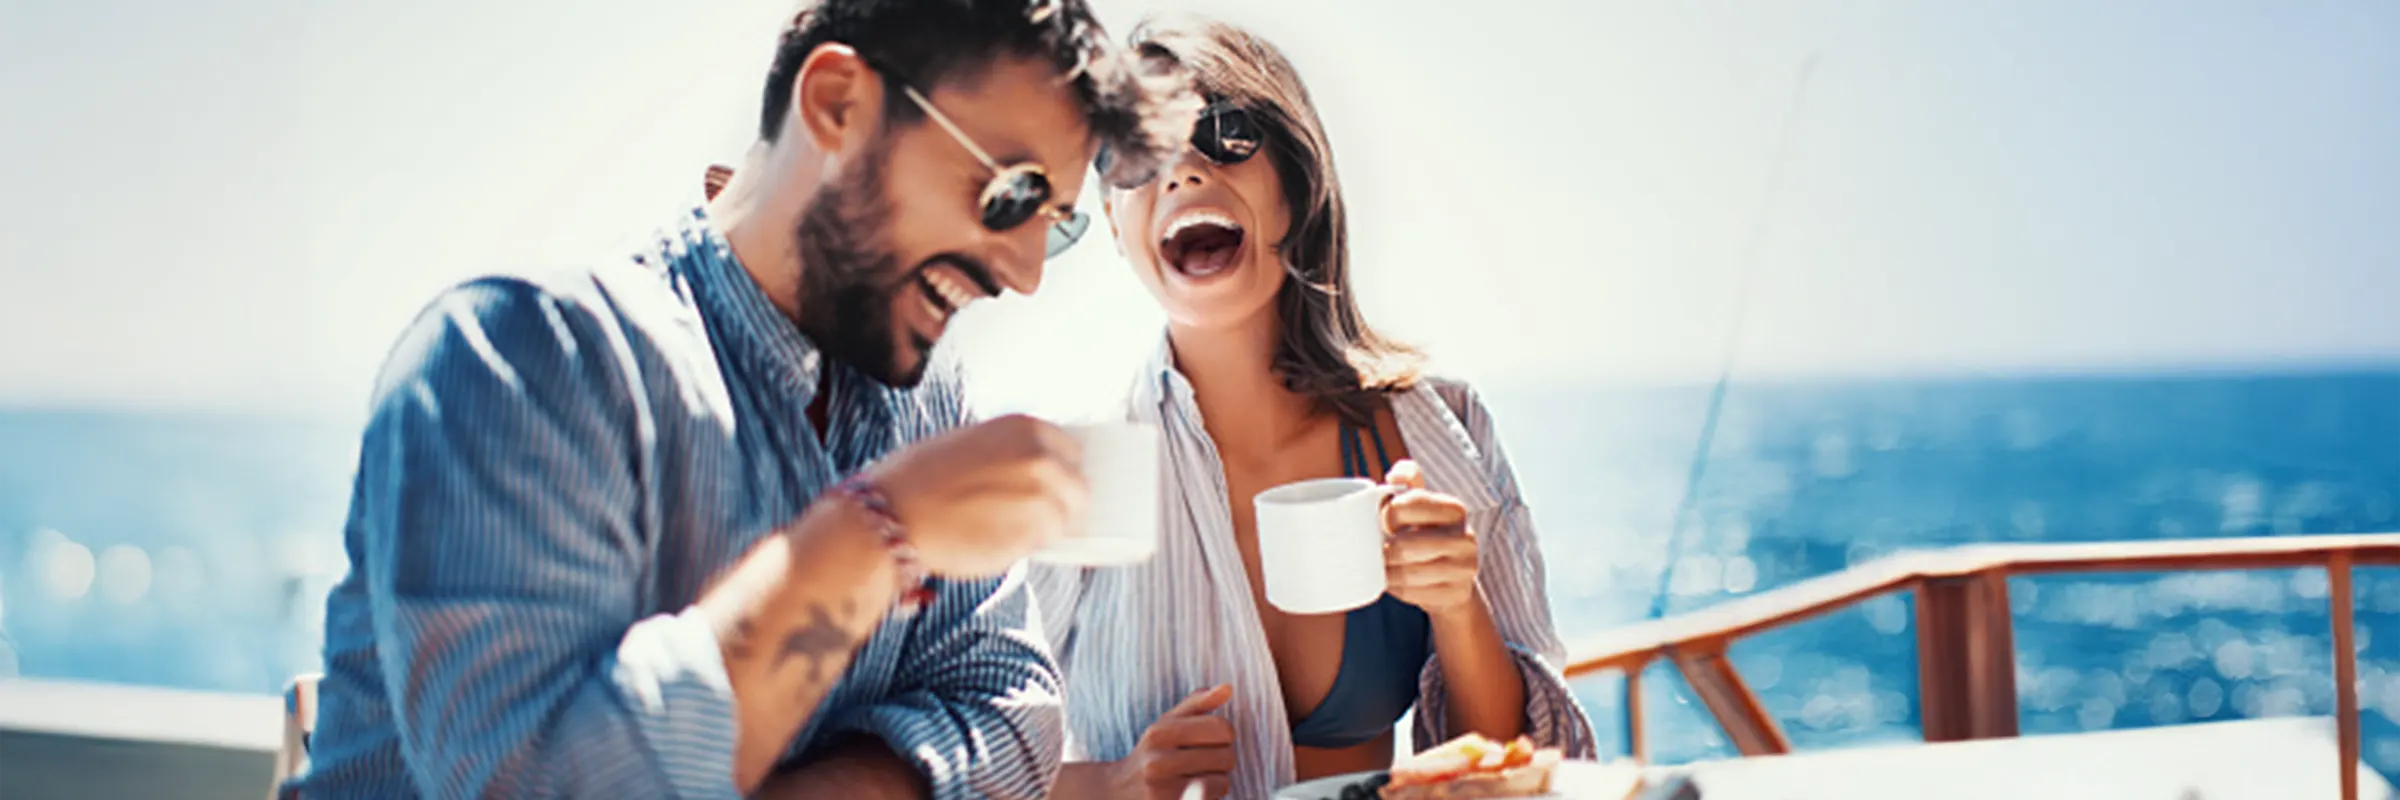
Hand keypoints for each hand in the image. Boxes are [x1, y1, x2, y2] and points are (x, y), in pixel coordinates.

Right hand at [859, 414, 1087, 577]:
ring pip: (1065, 520)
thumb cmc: (916, 481)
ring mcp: (1044, 495)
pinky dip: (1028, 548)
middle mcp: (1042, 456)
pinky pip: (1047, 545)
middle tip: (1029, 518)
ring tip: (1003, 531)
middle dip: (1059, 504)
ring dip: (1043, 528)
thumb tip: (1030, 474)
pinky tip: (995, 542)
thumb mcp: (970, 443)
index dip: (1059, 474)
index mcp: (1026, 427)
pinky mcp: (1036, 532)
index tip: (1050, 488)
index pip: (1071, 452)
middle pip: (1077, 488)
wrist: (893, 516)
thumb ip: (1008, 453)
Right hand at [1111, 684, 1236, 799]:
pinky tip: (1197, 790)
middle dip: (1223, 758)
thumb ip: (1197, 703)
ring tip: (1198, 776)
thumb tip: (1227, 688)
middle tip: (1205, 761)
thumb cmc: (1152, 753)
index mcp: (1160, 733)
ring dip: (1218, 779)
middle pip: (1226, 755)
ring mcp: (1162, 789)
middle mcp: (1158, 761)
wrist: (1117, 791)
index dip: (1226, 734)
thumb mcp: (1167, 723)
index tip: (1214, 740)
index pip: (1221, 727)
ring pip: (1222, 780)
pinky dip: (1210, 794)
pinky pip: (1211, 798)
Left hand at [1379, 460, 1480, 617]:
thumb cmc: (1426, 532)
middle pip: (1403, 547)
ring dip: (1386, 572)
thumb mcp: (1420, 503)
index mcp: (1454, 509)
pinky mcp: (1457, 593)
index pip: (1408, 504)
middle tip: (1376, 551)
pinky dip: (1396, 589)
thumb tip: (1395, 476)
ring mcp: (1464, 568)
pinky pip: (1413, 594)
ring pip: (1406, 573)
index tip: (1383, 523)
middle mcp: (1465, 537)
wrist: (1453, 577)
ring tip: (1382, 567)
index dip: (1386, 515)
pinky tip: (1395, 582)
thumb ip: (1408, 479)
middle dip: (1382, 551)